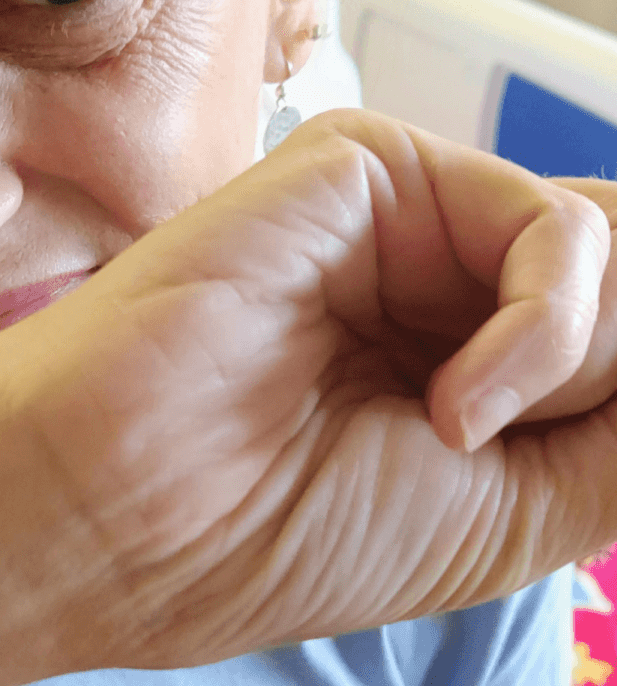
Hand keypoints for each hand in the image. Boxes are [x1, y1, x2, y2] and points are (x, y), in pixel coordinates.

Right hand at [3, 109, 616, 668]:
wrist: (128, 509)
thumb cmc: (280, 531)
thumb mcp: (534, 507)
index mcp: (457, 353)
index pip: (610, 332)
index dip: (616, 376)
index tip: (584, 436)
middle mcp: (434, 277)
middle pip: (615, 282)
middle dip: (600, 374)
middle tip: (498, 445)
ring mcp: (400, 218)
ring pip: (601, 253)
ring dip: (575, 364)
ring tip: (460, 433)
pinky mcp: (364, 165)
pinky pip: (549, 227)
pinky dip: (545, 325)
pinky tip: (456, 404)